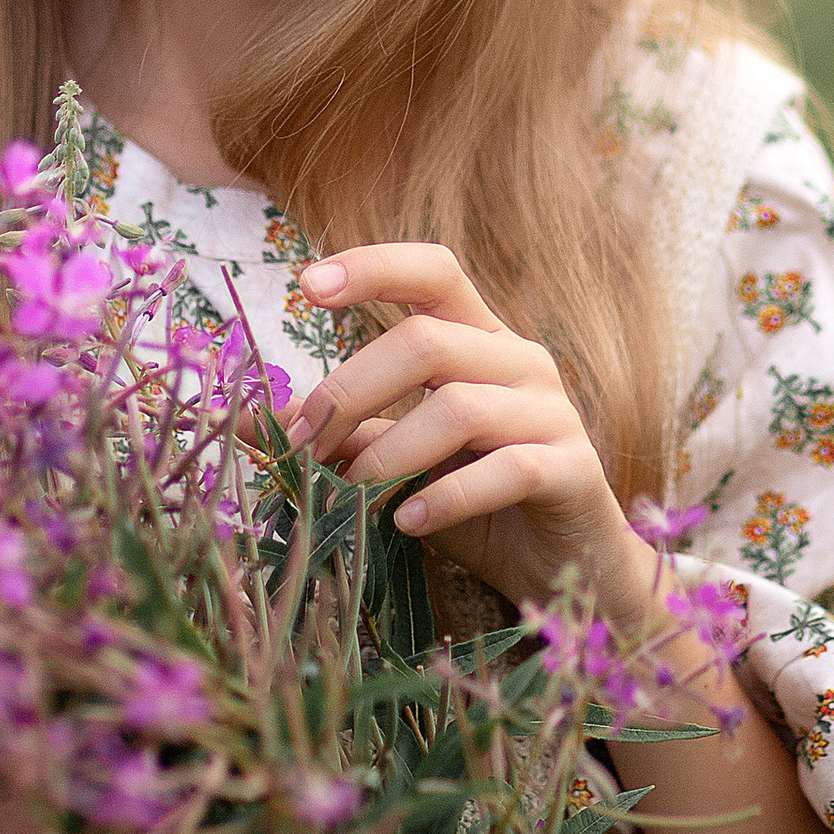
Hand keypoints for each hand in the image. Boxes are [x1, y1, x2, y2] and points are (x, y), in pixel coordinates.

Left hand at [287, 242, 655, 623]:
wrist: (562, 567)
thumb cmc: (474, 503)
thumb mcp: (400, 461)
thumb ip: (345, 435)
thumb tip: (259, 422)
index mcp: (480, 340)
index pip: (434, 272)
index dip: (374, 266)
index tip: (305, 285)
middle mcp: (521, 361)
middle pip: (426, 341)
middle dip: (350, 390)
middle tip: (304, 447)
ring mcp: (553, 412)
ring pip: (459, 407)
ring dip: (389, 453)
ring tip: (352, 496)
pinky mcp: (574, 469)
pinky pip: (507, 469)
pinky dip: (447, 497)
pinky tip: (408, 522)